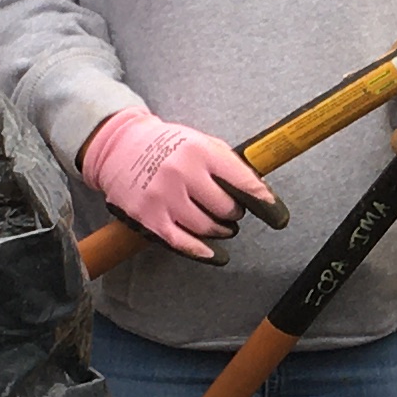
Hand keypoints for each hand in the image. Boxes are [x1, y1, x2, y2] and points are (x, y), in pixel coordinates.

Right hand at [80, 106, 274, 258]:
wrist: (118, 146)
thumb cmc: (166, 145)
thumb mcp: (199, 142)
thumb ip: (226, 164)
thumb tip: (259, 189)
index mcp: (200, 151)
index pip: (242, 181)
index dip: (264, 201)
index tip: (277, 215)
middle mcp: (182, 173)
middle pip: (226, 208)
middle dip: (234, 213)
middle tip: (230, 211)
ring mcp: (164, 197)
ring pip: (207, 228)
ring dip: (220, 231)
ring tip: (219, 225)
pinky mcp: (149, 217)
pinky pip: (183, 243)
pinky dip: (203, 252)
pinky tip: (214, 255)